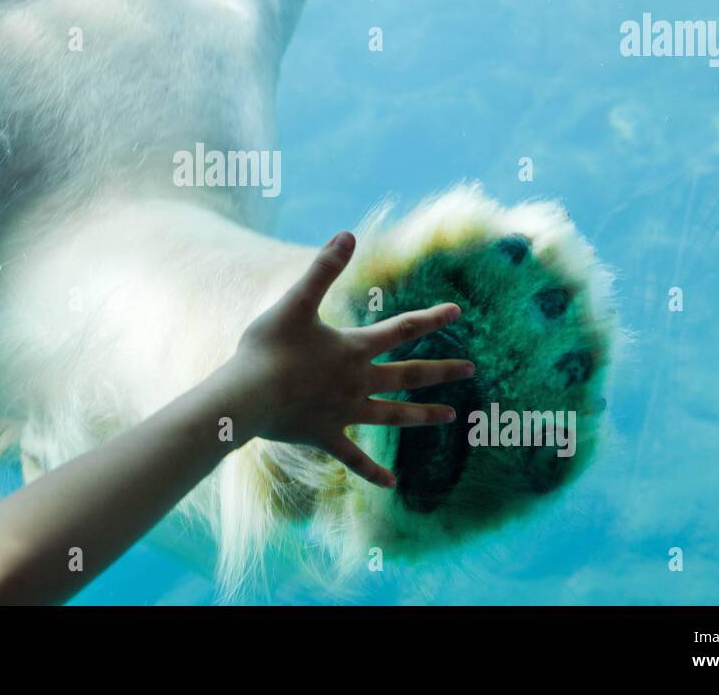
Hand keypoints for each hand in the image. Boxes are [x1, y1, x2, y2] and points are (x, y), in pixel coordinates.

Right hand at [211, 231, 474, 487]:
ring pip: (393, 416)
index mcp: (353, 348)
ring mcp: (344, 413)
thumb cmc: (268, 348)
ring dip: (423, 416)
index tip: (458, 312)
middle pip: (408, 375)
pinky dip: (374, 472)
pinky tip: (393, 485)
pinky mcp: (325, 436)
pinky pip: (355, 458)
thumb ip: (323, 269)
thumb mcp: (295, 302)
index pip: (402, 329)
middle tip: (471, 369)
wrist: (247, 397)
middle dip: (441, 371)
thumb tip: (348, 234)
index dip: (431, 318)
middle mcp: (357, 382)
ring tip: (450, 416)